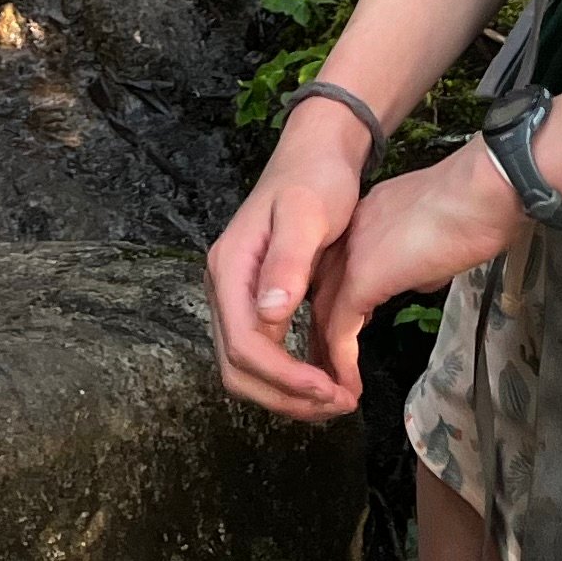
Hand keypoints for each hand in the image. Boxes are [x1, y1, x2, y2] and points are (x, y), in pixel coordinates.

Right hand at [206, 113, 372, 418]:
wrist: (316, 156)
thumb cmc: (315, 181)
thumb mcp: (307, 215)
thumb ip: (287, 262)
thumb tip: (269, 313)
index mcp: (230, 269)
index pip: (245, 346)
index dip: (285, 378)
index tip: (329, 390)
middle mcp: (224, 287)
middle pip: (238, 367)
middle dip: (285, 397)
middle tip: (338, 405)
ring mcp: (236, 295)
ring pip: (248, 367)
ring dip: (288, 394)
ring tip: (336, 399)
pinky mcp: (254, 299)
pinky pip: (263, 352)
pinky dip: (291, 376)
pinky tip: (325, 379)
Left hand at [314, 142, 526, 390]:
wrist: (479, 194)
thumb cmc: (475, 210)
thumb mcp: (435, 237)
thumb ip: (415, 260)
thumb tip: (415, 281)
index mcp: (366, 219)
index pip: (338, 267)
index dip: (338, 301)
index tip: (344, 330)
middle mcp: (349, 234)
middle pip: (322, 291)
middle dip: (322, 332)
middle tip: (325, 367)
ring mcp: (351, 255)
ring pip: (322, 313)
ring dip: (326, 354)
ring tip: (332, 388)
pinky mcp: (362, 279)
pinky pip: (341, 328)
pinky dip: (341, 360)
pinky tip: (348, 384)